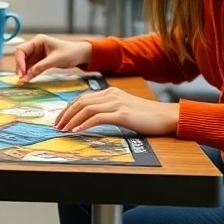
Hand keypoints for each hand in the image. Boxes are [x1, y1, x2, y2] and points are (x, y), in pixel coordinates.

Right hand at [15, 35, 91, 82]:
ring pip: (26, 63)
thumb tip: (27, 75)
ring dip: (24, 72)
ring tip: (23, 82)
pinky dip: (29, 74)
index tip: (21, 73)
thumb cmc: (70, 53)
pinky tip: (27, 80)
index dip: (19, 61)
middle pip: (22, 57)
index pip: (22, 50)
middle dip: (20, 67)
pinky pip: (32, 68)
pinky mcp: (41, 61)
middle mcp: (35, 47)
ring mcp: (38, 54)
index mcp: (38, 41)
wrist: (81, 55)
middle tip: (20, 79)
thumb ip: (41, 66)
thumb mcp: (55, 60)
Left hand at [53, 87, 179, 135]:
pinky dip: (84, 124)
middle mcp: (111, 95)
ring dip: (71, 120)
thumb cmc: (147, 116)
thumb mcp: (124, 108)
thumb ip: (108, 109)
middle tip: (56, 125)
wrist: (167, 116)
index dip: (68, 108)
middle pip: (80, 101)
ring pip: (86, 109)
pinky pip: (97, 118)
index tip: (60, 119)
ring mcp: (117, 103)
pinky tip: (77, 131)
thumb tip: (90, 119)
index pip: (82, 98)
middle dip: (65, 114)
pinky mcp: (122, 114)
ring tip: (63, 129)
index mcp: (111, 92)